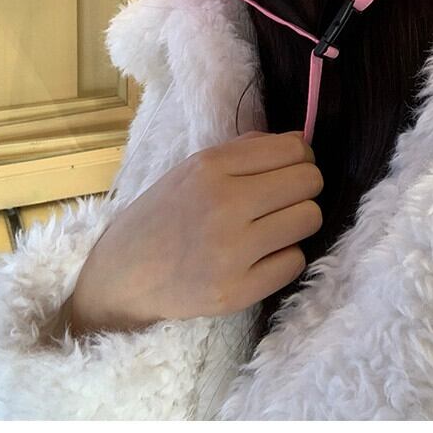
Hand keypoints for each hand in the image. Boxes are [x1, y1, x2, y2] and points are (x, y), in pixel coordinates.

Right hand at [69, 130, 322, 333]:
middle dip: (304, 188)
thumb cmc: (165, 212)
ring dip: (298, 222)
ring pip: (309, 220)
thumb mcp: (194, 167)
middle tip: (283, 200)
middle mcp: (224, 204)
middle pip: (309, 182)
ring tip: (273, 227)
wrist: (124, 273)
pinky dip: (284, 257)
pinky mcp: (237, 292)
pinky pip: (295, 262)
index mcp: (211, 166)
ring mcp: (231, 251)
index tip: (290, 169)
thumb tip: (302, 141)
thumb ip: (247, 149)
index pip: (294, 149)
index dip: (302, 157)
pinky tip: (262, 256)